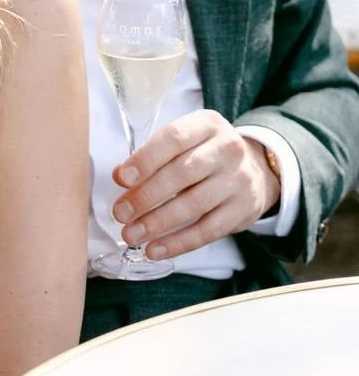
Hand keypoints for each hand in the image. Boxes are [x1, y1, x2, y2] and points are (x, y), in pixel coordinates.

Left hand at [112, 110, 280, 260]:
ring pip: (194, 204)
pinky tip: (155, 250)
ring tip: (131, 234)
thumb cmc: (206, 153)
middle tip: (121, 213)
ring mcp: (239, 180)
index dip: (146, 159)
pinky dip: (179, 243)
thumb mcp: (183, 142)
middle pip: (182, 173)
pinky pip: (208, 231)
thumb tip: (120, 176)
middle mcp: (227, 149)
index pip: (174, 138)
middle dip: (146, 196)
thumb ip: (152, 155)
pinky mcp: (243, 211)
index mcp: (207, 125)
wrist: (256, 169)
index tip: (122, 179)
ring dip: (158, 222)